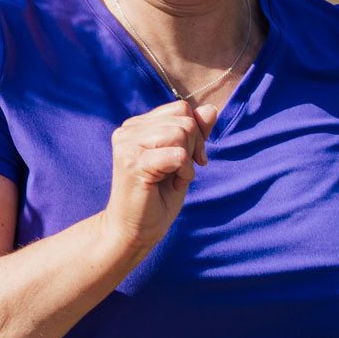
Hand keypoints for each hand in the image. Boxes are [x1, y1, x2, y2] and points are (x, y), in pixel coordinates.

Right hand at [101, 100, 218, 253]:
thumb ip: (195, 133)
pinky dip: (184, 172)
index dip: (196, 132)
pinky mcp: (133, 163)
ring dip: (188, 161)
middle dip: (194, 146)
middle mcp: (127, 130)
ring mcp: (127, 145)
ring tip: (173, 178)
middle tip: (182, 171)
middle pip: (184, 119)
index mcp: (136, 126)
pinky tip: (172, 184)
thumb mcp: (183, 160)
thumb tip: (211, 109)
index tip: (191, 158)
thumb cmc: (158, 196)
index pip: (180, 108)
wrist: (136, 229)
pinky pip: (177, 155)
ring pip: (181, 133)